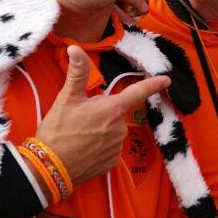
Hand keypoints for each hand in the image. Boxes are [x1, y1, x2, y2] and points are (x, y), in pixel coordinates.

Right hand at [34, 46, 168, 185]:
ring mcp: (117, 148)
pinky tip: (83, 150)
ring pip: (112, 131)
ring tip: (78, 136)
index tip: (167, 80)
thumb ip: (77, 73)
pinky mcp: (111, 163)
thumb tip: (75, 48)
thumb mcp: (66, 98)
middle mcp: (120, 128)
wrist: (50, 168)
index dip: (153, 84)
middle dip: (102, 113)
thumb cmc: (58, 131)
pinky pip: (109, 149)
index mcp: (112, 109)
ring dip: (100, 131)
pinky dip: (98, 147)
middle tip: (80, 119)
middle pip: (116, 113)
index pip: (138, 92)